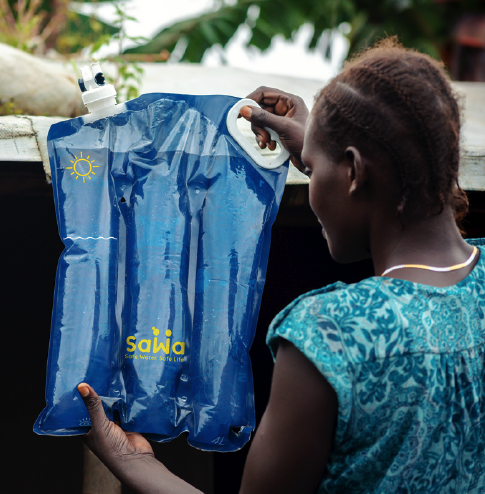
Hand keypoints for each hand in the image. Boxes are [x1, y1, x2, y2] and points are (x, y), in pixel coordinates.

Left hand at [77, 384, 201, 492]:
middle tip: (97, 374)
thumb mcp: (99, 425)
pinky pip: (125, 407)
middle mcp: (99, 426)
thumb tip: (81, 386)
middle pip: (97, 407)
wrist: (135, 458)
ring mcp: (114, 424)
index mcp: (87, 430)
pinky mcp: (127, 421)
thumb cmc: (111, 448)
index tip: (78, 381)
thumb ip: (93, 406)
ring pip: (112, 406)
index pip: (80, 412)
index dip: (79, 399)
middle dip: (98, 394)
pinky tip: (127, 388)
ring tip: (112, 377)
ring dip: (113, 396)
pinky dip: (126, 400)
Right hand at [241, 87, 308, 171]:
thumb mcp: (284, 128)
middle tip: (262, 136)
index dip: (250, 100)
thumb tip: (245, 109)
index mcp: (290, 101)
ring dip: (260, 133)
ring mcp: (282, 120)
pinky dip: (263, 139)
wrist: (314, 163)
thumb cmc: (305, 143)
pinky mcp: (279, 132)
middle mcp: (285, 108)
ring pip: (261, 121)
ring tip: (267, 143)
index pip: (264, 93)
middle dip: (258, 123)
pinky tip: (270, 146)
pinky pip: (264, 131)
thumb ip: (264, 118)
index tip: (240, 110)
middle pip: (260, 108)